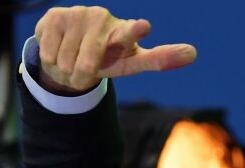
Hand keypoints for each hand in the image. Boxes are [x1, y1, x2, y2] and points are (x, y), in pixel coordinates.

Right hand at [34, 6, 196, 92]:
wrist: (73, 50)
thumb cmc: (108, 56)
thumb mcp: (132, 62)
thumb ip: (160, 59)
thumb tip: (193, 53)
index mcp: (123, 31)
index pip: (130, 33)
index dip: (134, 31)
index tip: (143, 27)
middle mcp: (101, 18)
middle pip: (88, 64)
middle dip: (83, 74)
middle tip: (86, 69)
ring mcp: (77, 15)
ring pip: (66, 61)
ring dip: (67, 68)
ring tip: (73, 59)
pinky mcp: (55, 17)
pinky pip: (50, 53)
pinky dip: (52, 59)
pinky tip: (59, 49)